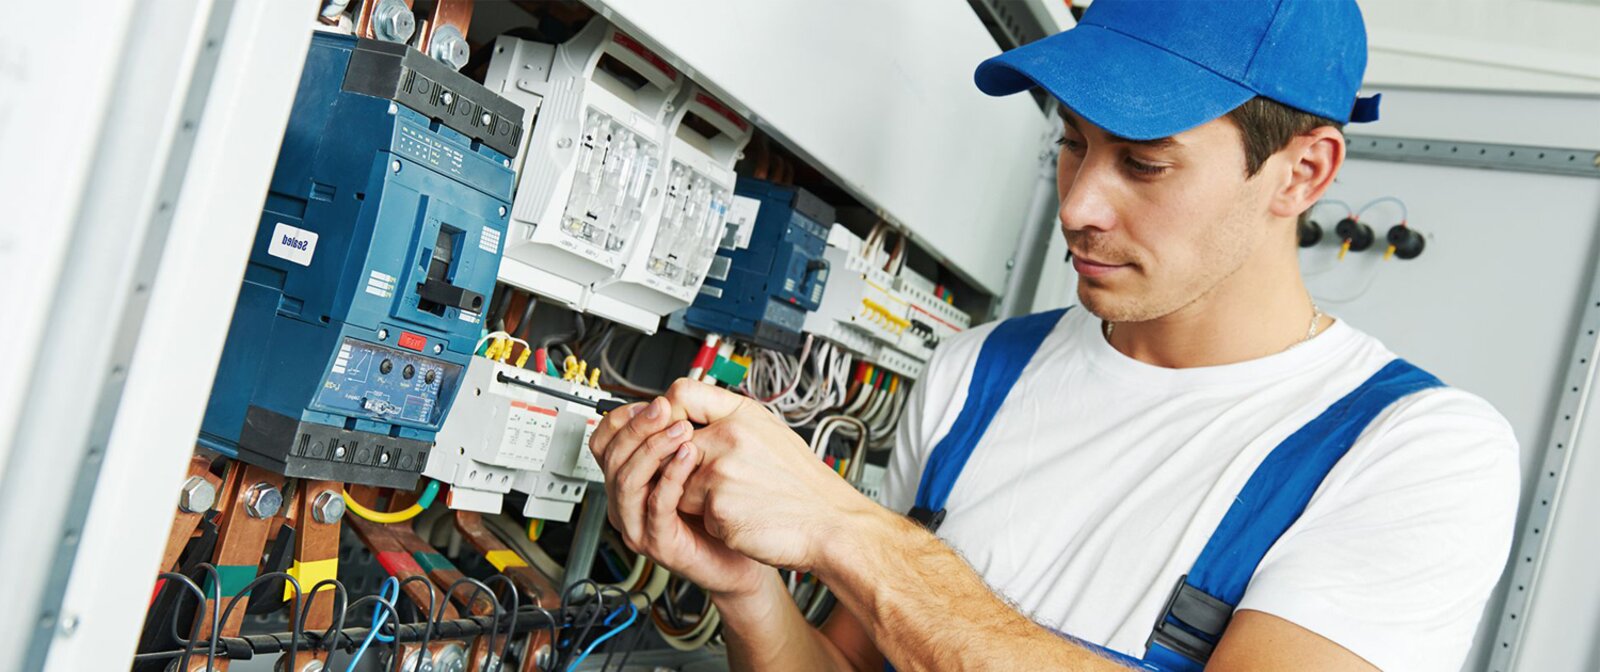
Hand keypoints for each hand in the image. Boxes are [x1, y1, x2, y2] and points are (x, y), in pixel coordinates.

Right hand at [590, 396, 770, 597]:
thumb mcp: (696, 460)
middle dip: (637, 427)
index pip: (604, 442)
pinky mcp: (659, 542)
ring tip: (681, 429)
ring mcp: (639, 524)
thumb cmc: (720, 510)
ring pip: (627, 481)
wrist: (743, 554)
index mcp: (629, 479)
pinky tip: (688, 457)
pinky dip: (670, 477)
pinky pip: (656, 506)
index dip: (621, 419)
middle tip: (665, 408)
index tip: (651, 402)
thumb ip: (681, 432)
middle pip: (611, 458)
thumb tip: (672, 398)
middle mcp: (627, 502)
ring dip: (652, 449)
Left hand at [651, 379, 880, 573]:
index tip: (673, 432)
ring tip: (739, 500)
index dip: (668, 413)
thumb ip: (726, 420)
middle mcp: (729, 437)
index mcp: (741, 413)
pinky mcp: (718, 508)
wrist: (832, 524)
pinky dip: (715, 523)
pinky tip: (744, 518)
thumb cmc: (803, 484)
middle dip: (682, 469)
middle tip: (717, 481)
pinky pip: (696, 516)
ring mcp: (722, 472)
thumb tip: (684, 417)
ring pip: (678, 487)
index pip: (682, 393)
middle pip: (671, 448)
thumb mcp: (769, 432)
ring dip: (700, 500)